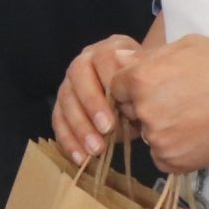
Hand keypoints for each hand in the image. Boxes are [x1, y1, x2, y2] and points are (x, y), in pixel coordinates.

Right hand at [52, 35, 141, 161]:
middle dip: (92, 105)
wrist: (139, 96)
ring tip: (96, 151)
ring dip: (80, 127)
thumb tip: (132, 101)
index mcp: (109, 50)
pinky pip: (58, 120)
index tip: (123, 105)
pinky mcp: (62, 104)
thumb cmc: (146, 90)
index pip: (104, 59)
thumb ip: (142, 89)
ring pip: (66, 100)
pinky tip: (80, 158)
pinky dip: (68, 141)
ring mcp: (70, 82)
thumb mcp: (150, 86)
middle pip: (78, 77)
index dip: (110, 82)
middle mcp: (85, 61)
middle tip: (106, 130)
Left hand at [107, 35, 208, 174]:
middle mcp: (143, 109)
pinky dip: (174, 149)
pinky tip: (196, 135)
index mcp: (142, 78)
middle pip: (130, 110)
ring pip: (147, 133)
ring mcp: (156, 138)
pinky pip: (161, 155)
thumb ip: (150, 54)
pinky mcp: (170, 160)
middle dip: (146, 106)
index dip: (136, 85)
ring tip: (194, 117)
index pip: (117, 85)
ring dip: (162, 128)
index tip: (160, 85)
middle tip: (181, 101)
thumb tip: (119, 59)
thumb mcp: (190, 46)